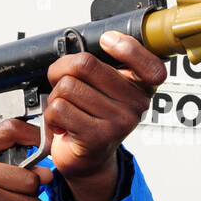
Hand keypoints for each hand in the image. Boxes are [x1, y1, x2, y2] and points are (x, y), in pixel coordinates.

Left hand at [44, 31, 165, 200]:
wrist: (87, 159)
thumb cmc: (93, 117)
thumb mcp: (104, 88)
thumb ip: (100, 65)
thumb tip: (75, 53)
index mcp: (142, 88)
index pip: (150, 65)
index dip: (128, 48)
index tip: (107, 41)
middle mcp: (137, 105)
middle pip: (86, 64)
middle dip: (62, 71)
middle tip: (63, 84)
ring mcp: (119, 122)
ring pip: (67, 87)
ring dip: (55, 98)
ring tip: (66, 111)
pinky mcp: (97, 137)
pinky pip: (59, 108)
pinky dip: (51, 115)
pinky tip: (62, 125)